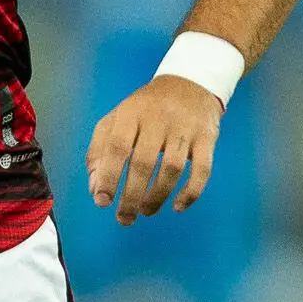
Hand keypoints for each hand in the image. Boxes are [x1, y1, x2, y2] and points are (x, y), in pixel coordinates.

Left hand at [86, 76, 223, 224]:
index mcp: (131, 113)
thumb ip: (100, 150)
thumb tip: (95, 189)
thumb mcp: (117, 119)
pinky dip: (191, 192)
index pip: (117, 147)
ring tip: (146, 211)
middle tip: (124, 218)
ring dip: (157, 197)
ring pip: (172, 169)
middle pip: (144, 163)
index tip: (103, 201)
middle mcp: (158, 119)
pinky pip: (202, 169)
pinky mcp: (207, 137)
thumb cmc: (146, 108)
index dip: (108, 176)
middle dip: (131, 196)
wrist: (190, 83)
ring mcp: (185, 128)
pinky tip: (179, 206)